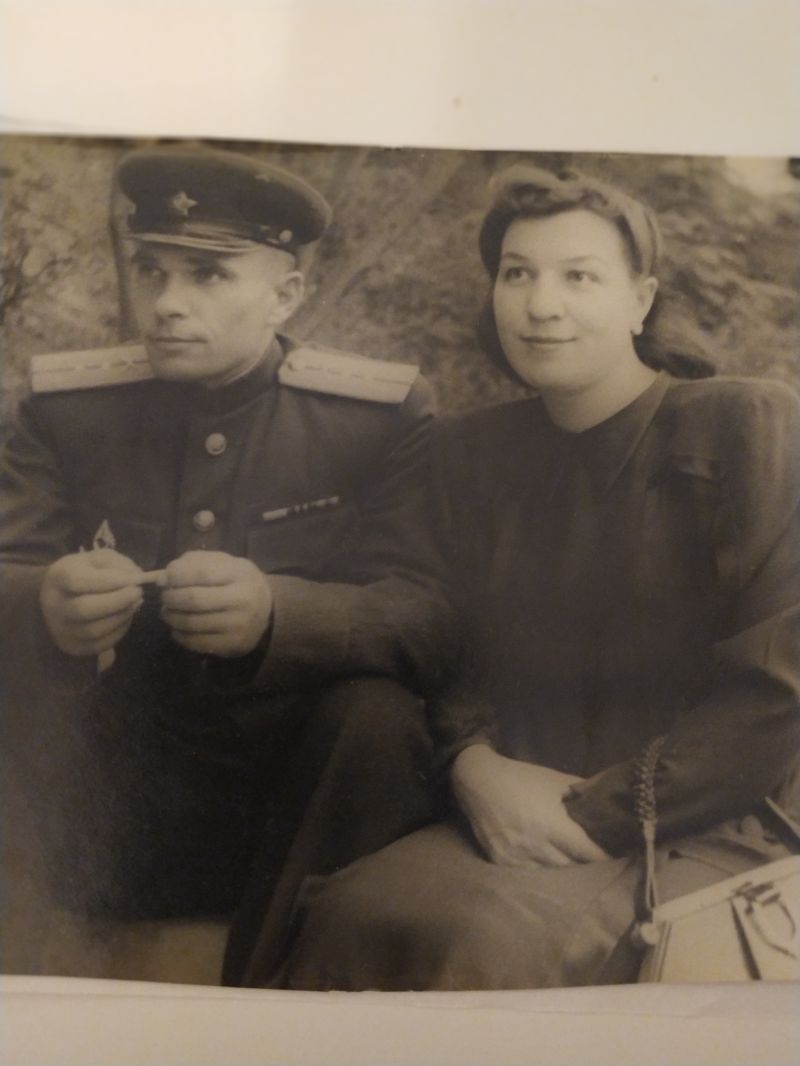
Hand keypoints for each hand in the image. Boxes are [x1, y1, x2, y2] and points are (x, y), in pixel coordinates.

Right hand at [39, 549, 143, 656]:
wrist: (60, 595)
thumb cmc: (85, 572)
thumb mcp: (99, 559)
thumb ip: (118, 565)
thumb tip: (137, 579)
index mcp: (58, 577)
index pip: (79, 581)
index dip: (111, 581)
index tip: (136, 579)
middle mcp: (54, 605)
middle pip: (84, 609)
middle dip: (119, 601)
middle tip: (139, 593)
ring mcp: (61, 629)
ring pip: (93, 630)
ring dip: (122, 617)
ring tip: (135, 603)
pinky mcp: (72, 646)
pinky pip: (99, 645)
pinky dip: (119, 631)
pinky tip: (126, 617)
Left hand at [160, 551, 272, 657]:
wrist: (268, 611)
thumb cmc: (238, 582)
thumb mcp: (224, 563)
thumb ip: (194, 563)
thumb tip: (164, 577)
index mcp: (240, 574)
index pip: (201, 573)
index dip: (176, 576)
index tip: (164, 579)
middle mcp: (242, 600)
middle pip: (193, 600)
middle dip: (171, 598)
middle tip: (165, 598)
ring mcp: (238, 625)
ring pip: (191, 623)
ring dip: (171, 617)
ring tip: (167, 613)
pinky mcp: (232, 645)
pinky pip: (196, 643)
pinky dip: (179, 635)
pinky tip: (177, 629)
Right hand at [451, 744, 609, 867]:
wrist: (478, 781)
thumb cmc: (521, 778)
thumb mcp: (555, 780)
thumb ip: (582, 791)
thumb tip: (605, 801)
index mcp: (552, 825)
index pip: (588, 853)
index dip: (604, 857)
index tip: (616, 856)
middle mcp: (536, 846)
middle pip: (572, 868)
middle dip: (585, 865)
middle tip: (596, 860)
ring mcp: (516, 858)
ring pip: (551, 875)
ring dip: (563, 870)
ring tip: (573, 864)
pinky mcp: (501, 863)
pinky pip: (530, 874)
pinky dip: (541, 870)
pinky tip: (546, 862)